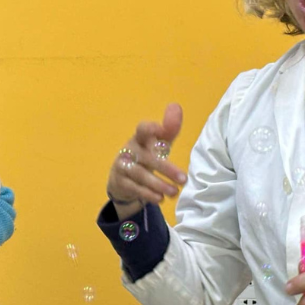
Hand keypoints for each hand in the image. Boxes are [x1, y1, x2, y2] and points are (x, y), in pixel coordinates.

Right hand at [105, 104, 188, 218]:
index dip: (150, 129)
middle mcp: (130, 150)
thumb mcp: (157, 143)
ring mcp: (122, 166)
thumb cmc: (145, 157)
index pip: (143, 129)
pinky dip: (148, 194)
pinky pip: (134, 188)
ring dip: (159, 185)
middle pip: (148, 158)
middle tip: (184, 179)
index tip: (160, 129)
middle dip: (166, 169)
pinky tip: (161, 198)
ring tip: (175, 192)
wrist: (121, 179)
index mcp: (140, 138)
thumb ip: (169, 129)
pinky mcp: (120, 182)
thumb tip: (176, 106)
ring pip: (141, 175)